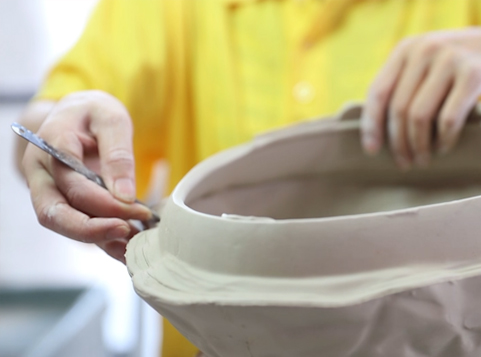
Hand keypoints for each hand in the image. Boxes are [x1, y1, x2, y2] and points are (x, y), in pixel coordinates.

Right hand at [22, 91, 152, 262]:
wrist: (80, 114)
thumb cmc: (95, 113)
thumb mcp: (112, 119)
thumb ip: (117, 154)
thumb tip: (124, 195)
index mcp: (51, 145)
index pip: (73, 184)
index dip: (105, 203)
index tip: (139, 210)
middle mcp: (42, 173)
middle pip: (55, 213)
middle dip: (93, 230)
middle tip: (129, 231)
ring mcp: (48, 190)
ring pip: (63, 224)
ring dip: (98, 239)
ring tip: (133, 243)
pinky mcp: (62, 201)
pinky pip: (75, 226)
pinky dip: (99, 239)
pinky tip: (125, 245)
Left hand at [361, 28, 480, 168]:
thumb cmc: (461, 64)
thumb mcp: (428, 63)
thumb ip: (404, 83)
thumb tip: (374, 132)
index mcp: (406, 48)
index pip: (378, 92)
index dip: (371, 124)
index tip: (371, 150)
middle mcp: (424, 49)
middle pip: (398, 108)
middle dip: (398, 142)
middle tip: (404, 163)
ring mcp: (450, 58)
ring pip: (419, 116)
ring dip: (419, 145)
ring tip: (422, 160)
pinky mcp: (474, 73)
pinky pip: (447, 119)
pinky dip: (443, 140)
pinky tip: (443, 149)